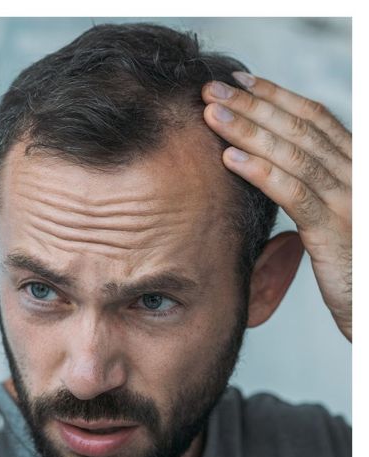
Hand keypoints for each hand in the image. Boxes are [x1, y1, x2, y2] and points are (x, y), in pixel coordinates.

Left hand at [201, 72, 351, 341]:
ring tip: (212, 115)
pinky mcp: (335, 232)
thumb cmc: (354, 264)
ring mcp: (349, 201)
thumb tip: (277, 169)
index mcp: (356, 167)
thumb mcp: (337, 216)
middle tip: (212, 89)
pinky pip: (294, 194)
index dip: (276, 96)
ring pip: (294, 155)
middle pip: (300, 129)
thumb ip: (315, 189)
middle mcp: (357, 175)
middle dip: (253, 105)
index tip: (239, 82)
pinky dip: (261, 172)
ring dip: (248, 131)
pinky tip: (230, 159)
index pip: (314, 119)